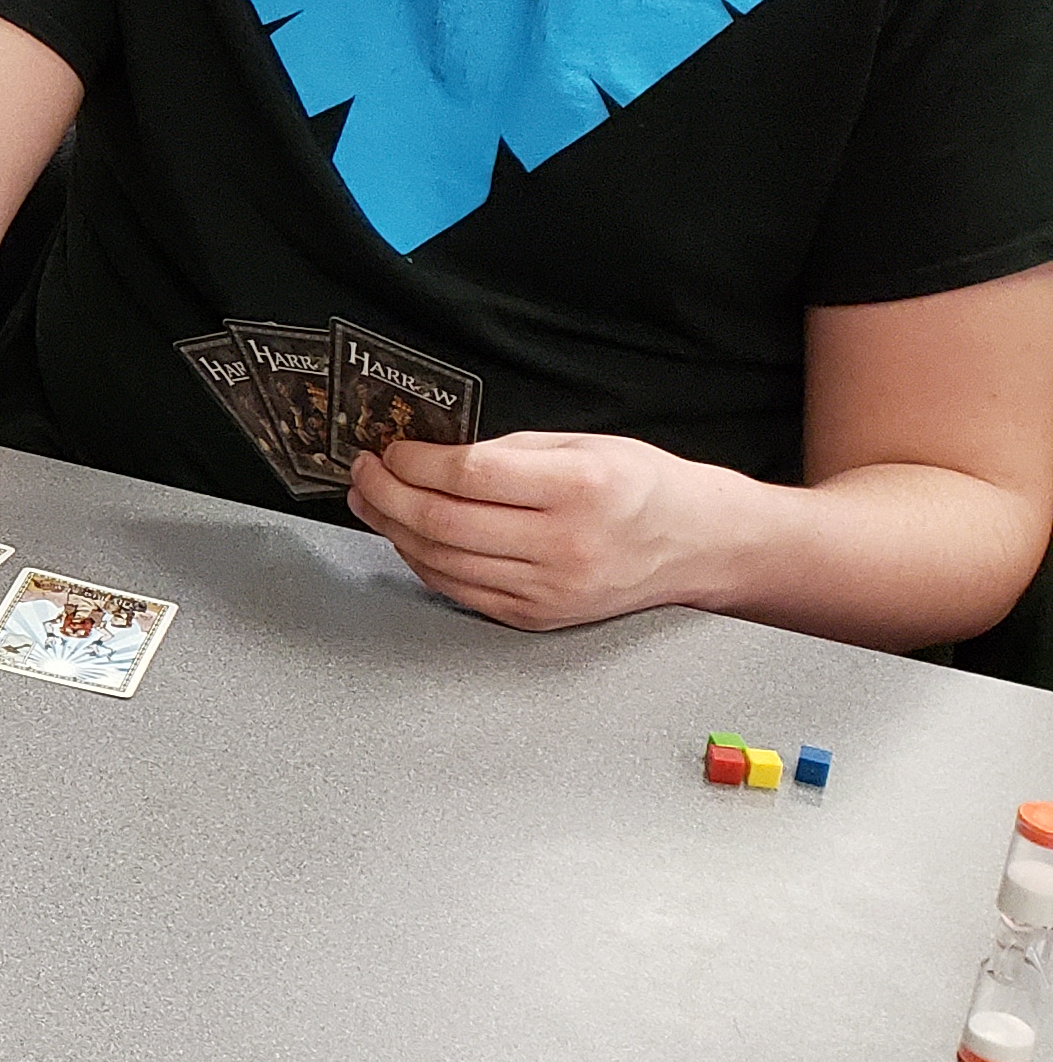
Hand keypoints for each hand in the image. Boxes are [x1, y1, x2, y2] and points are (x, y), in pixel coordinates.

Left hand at [347, 431, 720, 630]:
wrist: (699, 545)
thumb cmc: (642, 486)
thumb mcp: (583, 444)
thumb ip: (505, 451)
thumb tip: (428, 455)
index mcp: (579, 488)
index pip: (467, 476)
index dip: (412, 461)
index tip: (388, 448)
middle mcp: (564, 545)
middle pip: (442, 522)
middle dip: (385, 493)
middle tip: (362, 473)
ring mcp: (550, 590)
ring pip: (441, 561)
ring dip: (392, 529)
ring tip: (370, 501)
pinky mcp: (539, 617)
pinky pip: (458, 591)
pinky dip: (422, 562)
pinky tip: (407, 537)